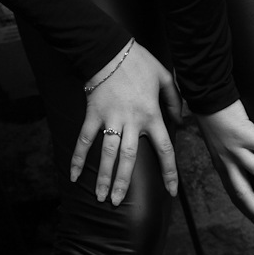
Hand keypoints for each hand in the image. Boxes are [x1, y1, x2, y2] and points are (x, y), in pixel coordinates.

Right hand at [71, 41, 181, 203]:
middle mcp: (131, 122)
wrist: (110, 50)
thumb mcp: (165, 78)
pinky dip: (77, 158)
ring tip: (100, 198)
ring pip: (106, 154)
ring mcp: (110, 119)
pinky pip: (84, 139)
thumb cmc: (139, 63)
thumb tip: (180, 122)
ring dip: (102, 177)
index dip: (169, 172)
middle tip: (117, 204)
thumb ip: (174, 101)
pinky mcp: (93, 114)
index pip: (164, 149)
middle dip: (123, 182)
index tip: (171, 192)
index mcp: (151, 115)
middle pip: (128, 158)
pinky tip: (73, 176)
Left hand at [196, 99, 253, 237]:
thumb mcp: (221, 145)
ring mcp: (235, 149)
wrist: (208, 96)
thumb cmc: (217, 119)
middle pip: (243, 194)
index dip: (250, 212)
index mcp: (222, 167)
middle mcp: (227, 162)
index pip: (236, 196)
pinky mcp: (244, 134)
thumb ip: (234, 158)